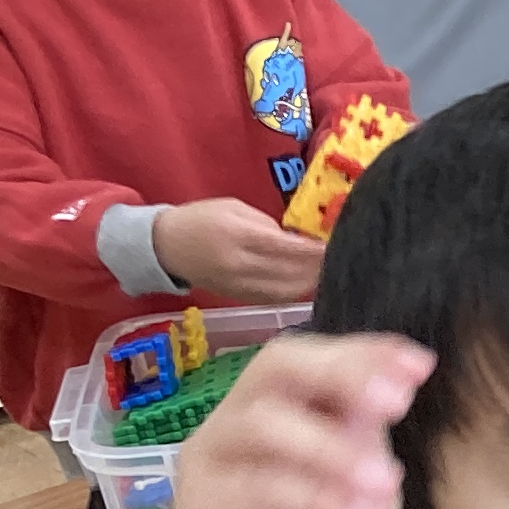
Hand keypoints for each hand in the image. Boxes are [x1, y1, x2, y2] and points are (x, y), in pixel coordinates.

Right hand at [152, 195, 324, 303]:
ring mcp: (240, 286)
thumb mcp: (235, 209)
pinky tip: (308, 283)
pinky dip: (296, 292)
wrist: (166, 247)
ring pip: (288, 291)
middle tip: (342, 260)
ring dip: (312, 283)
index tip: (338, 247)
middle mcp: (241, 265)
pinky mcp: (240, 299)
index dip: (317, 251)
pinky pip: (276, 300)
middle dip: (319, 268)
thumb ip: (268, 225)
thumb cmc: (202, 219)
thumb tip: (300, 242)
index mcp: (240, 236)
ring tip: (328, 272)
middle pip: (293, 273)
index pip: (288, 248)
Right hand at [164, 333, 430, 508]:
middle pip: (276, 368)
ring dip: (331, 448)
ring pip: (262, 424)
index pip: (316, 361)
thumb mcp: (366, 502)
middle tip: (394, 398)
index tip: (420, 363)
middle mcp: (241, 428)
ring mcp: (214, 469)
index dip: (365, 353)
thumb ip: (369, 447)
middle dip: (339, 374)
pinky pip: (252, 489)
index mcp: (287, 416)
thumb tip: (391, 387)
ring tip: (384, 483)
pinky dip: (310, 498)